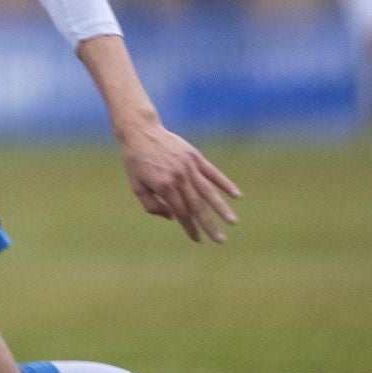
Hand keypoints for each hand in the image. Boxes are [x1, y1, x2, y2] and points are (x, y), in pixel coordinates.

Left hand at [118, 123, 241, 242]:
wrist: (140, 132)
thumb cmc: (136, 161)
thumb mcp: (136, 186)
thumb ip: (152, 205)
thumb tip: (172, 217)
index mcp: (163, 186)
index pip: (181, 212)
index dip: (189, 227)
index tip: (198, 240)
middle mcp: (178, 177)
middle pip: (197, 206)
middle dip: (209, 224)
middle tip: (220, 240)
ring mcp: (188, 166)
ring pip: (208, 191)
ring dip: (221, 208)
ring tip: (232, 221)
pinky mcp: (195, 156)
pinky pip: (212, 172)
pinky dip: (225, 184)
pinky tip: (237, 195)